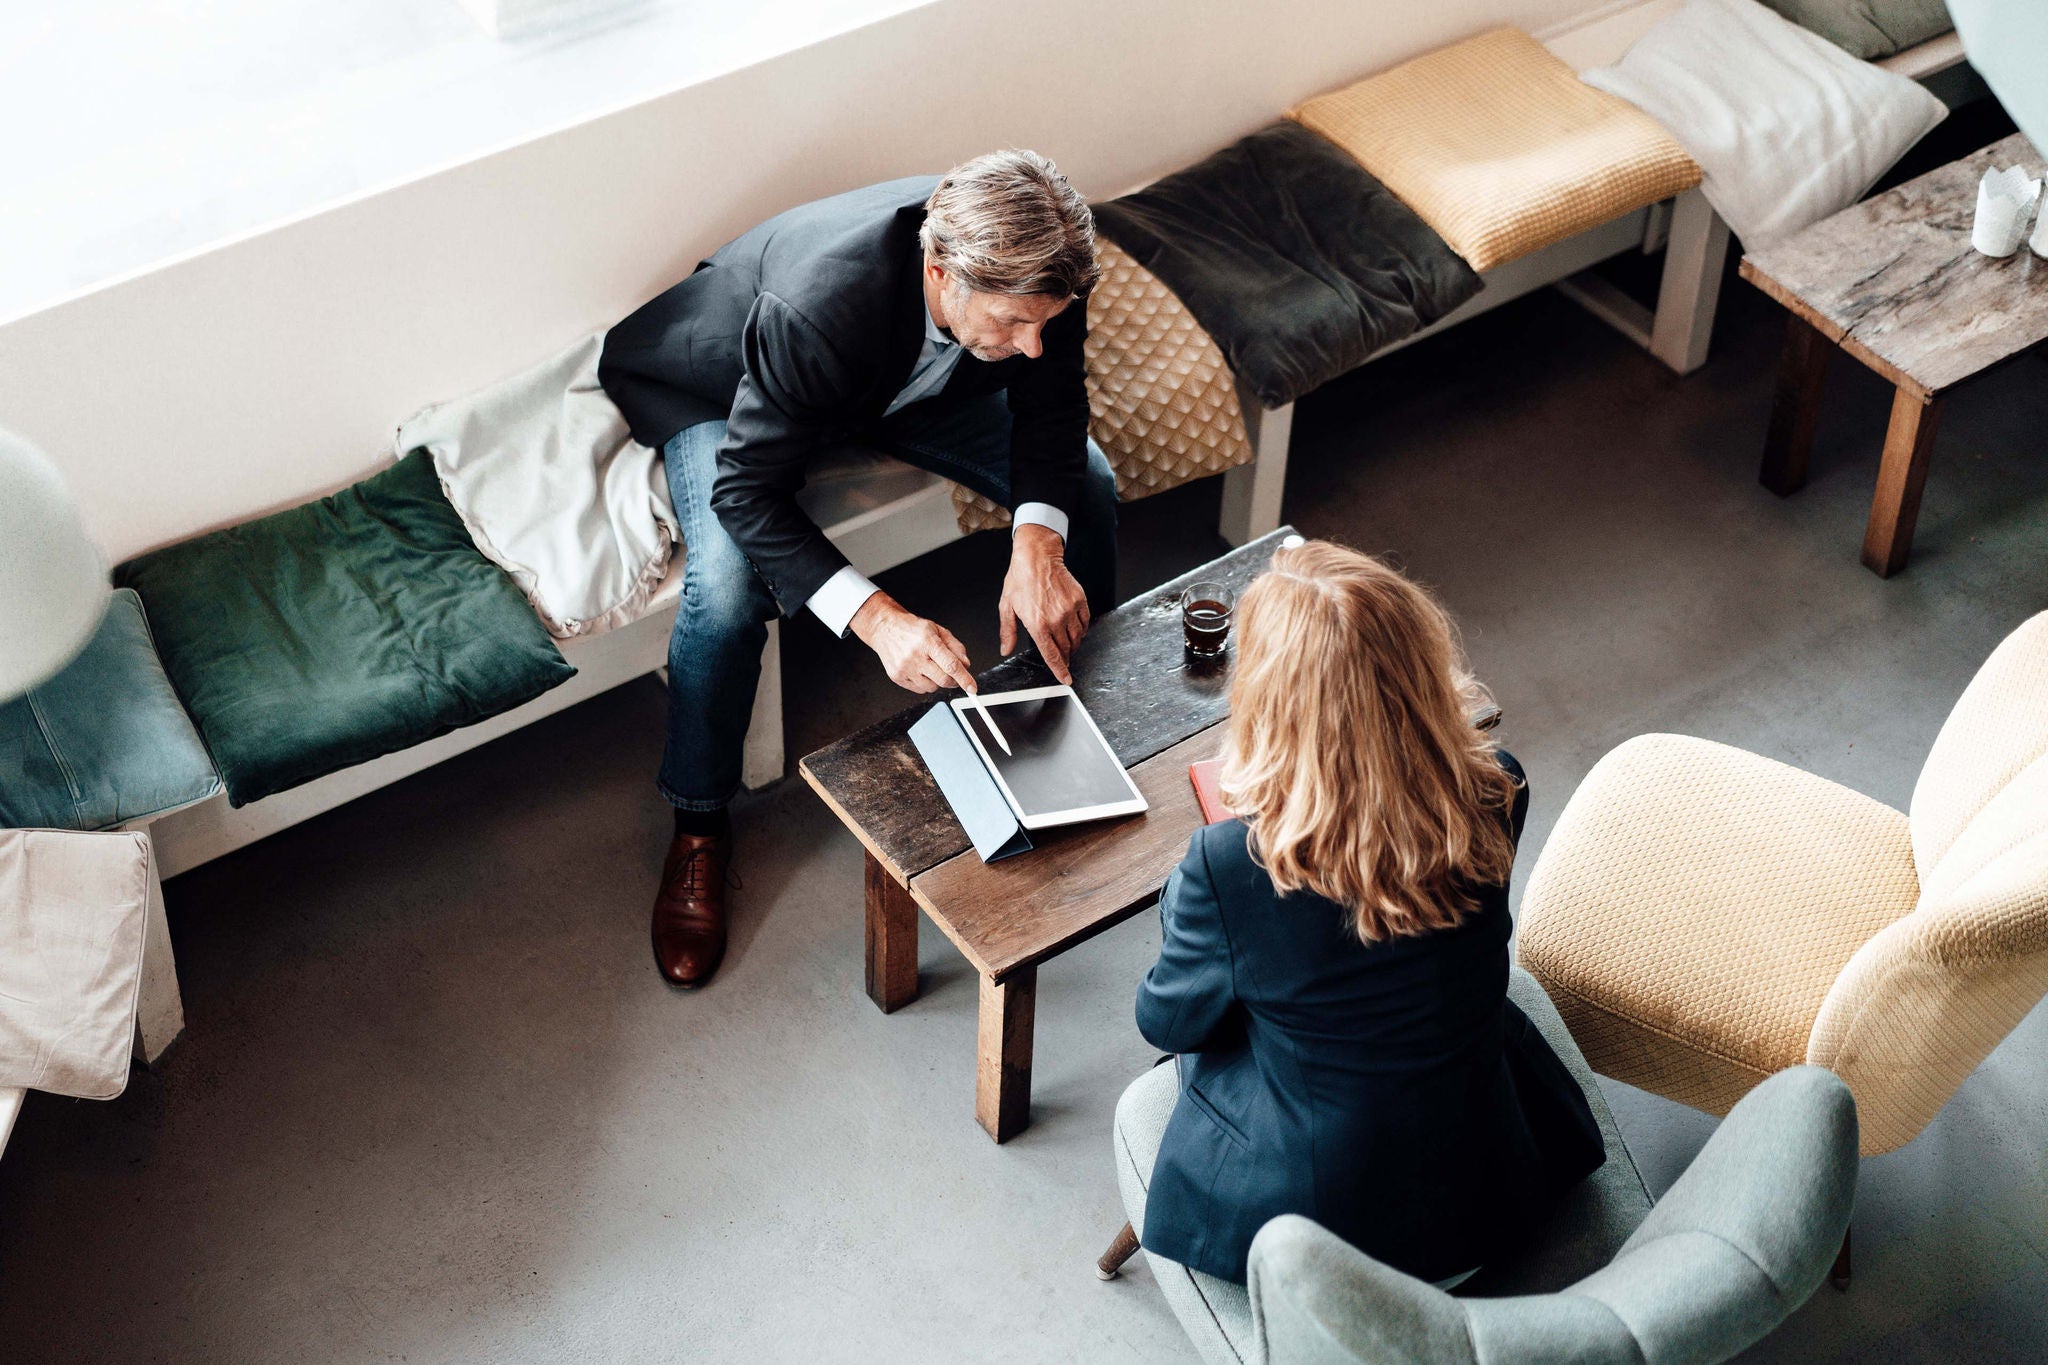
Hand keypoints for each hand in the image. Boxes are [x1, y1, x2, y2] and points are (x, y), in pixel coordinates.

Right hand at [851, 592, 976, 694]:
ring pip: (932, 687)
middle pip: (943, 680)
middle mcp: (915, 656)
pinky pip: (920, 690)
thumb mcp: (937, 630)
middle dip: (953, 681)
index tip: (972, 688)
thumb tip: (966, 665)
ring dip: (937, 681)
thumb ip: (955, 647)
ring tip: (930, 666)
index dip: (965, 679)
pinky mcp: (897, 677)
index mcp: (927, 642)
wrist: (884, 629)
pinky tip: (920, 670)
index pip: (951, 665)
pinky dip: (925, 683)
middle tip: (953, 675)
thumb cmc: (911, 629)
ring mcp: (905, 668)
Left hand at [1000, 523, 1089, 684]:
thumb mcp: (1007, 606)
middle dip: (1064, 657)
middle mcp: (1055, 620)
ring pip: (1076, 638)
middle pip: (1065, 649)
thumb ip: (1008, 631)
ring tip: (1065, 642)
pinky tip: (1073, 628)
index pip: (1052, 655)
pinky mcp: (1079, 601)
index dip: (1060, 671)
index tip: (1066, 679)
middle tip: (1062, 658)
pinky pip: (1084, 623)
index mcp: (1037, 624)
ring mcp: (1069, 610)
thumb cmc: (1020, 578)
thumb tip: (1005, 649)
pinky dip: (1081, 629)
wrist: (1037, 556)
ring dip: (1072, 644)